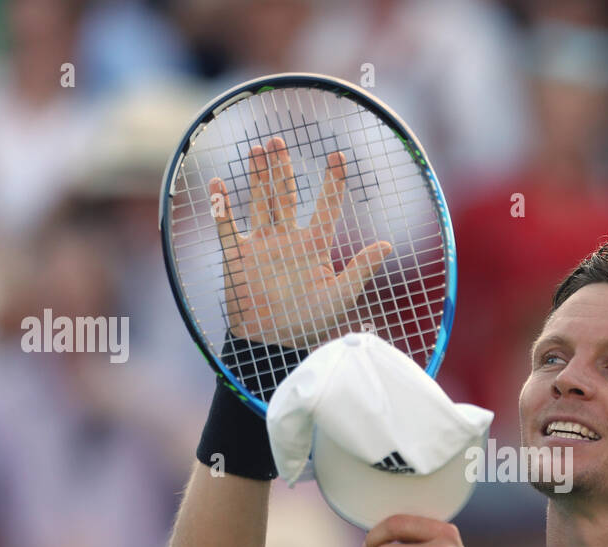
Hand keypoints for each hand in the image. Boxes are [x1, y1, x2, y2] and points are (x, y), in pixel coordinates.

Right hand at [210, 141, 391, 346]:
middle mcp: (287, 239)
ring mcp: (260, 245)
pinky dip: (221, 205)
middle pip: (285, 195)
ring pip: (259, 202)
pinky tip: (218, 182)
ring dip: (257, 176)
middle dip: (282, 168)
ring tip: (257, 149)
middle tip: (279, 140)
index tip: (339, 156)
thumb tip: (389, 245)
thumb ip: (361, 269)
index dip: (333, 182)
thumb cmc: (309, 323)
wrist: (272, 344)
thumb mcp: (341, 296)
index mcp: (314, 246)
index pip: (326, 207)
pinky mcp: (237, 256)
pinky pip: (226, 225)